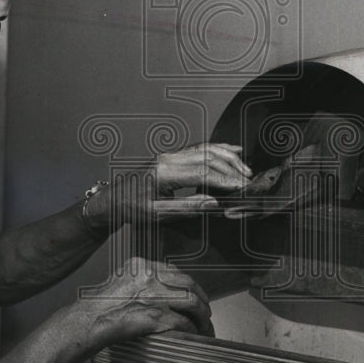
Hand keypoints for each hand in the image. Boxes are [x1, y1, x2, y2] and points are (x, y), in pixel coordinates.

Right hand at [78, 256, 213, 348]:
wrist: (90, 320)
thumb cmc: (101, 304)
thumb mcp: (122, 280)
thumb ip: (142, 279)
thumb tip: (162, 285)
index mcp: (142, 266)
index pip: (175, 271)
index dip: (190, 284)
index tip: (195, 292)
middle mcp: (150, 277)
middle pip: (188, 284)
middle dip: (201, 298)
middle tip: (205, 309)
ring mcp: (154, 296)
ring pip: (191, 303)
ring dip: (201, 316)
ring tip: (204, 324)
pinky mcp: (155, 316)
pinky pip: (182, 322)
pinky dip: (191, 329)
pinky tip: (193, 334)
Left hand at [84, 143, 252, 227]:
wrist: (114, 199)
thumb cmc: (131, 208)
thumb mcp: (156, 214)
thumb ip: (185, 208)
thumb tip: (213, 203)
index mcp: (164, 172)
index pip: (202, 172)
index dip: (225, 180)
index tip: (242, 188)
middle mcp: (168, 158)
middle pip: (208, 158)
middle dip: (232, 169)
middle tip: (250, 182)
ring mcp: (171, 155)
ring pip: (206, 150)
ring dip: (229, 158)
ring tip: (246, 171)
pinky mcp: (173, 156)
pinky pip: (200, 148)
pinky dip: (219, 148)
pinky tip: (235, 150)